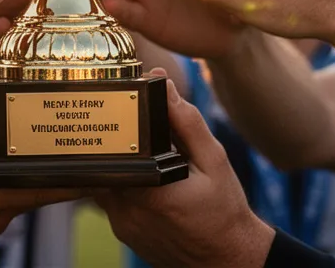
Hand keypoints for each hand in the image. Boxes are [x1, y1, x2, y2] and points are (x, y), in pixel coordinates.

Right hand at [0, 94, 77, 264]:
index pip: (42, 190)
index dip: (74, 180)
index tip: (102, 168)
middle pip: (44, 190)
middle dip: (68, 171)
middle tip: (93, 146)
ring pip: (30, 193)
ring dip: (47, 174)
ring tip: (67, 146)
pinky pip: (14, 195)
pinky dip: (27, 179)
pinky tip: (27, 160)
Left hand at [95, 70, 274, 266]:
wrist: (227, 259)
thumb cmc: (224, 210)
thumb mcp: (214, 160)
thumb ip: (187, 121)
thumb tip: (163, 84)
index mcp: (149, 190)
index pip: (114, 145)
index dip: (117, 122)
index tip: (127, 106)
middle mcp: (127, 210)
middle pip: (108, 159)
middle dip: (122, 141)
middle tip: (142, 130)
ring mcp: (121, 224)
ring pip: (108, 178)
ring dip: (124, 163)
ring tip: (150, 154)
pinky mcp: (123, 232)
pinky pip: (113, 198)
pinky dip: (127, 183)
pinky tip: (150, 180)